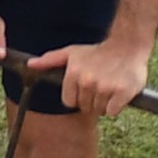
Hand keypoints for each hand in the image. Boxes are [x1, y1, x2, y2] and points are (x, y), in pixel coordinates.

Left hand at [23, 34, 157, 117]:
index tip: (86, 86)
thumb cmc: (98, 52)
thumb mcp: (72, 53)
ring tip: (110, 85)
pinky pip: (113, 111)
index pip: (69, 102)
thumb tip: (30, 64)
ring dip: (105, 102)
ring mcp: (105, 87)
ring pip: (99, 110)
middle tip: (100, 84)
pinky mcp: (122, 93)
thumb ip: (50, 60)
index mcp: (73, 74)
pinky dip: (117, 105)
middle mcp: (88, 81)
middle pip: (85, 107)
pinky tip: (119, 91)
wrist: (127, 46)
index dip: (78, 96)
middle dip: (92, 99)